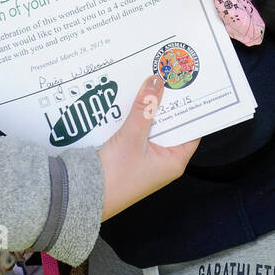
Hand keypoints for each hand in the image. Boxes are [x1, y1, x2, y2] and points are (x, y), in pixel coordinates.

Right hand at [97, 76, 198, 219]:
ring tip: (147, 85)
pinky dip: (135, 118)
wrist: (83, 196)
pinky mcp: (130, 156)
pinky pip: (137, 131)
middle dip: (165, 104)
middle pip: (170, 125)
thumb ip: (144, 107)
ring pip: (152, 127)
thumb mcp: (132, 136)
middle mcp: (163, 161)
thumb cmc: (115, 177)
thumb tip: (156, 83)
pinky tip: (129, 103)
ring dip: (148, 109)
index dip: (190, 108)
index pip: (191, 129)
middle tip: (165, 79)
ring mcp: (146, 159)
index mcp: (174, 161)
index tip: (188, 86)